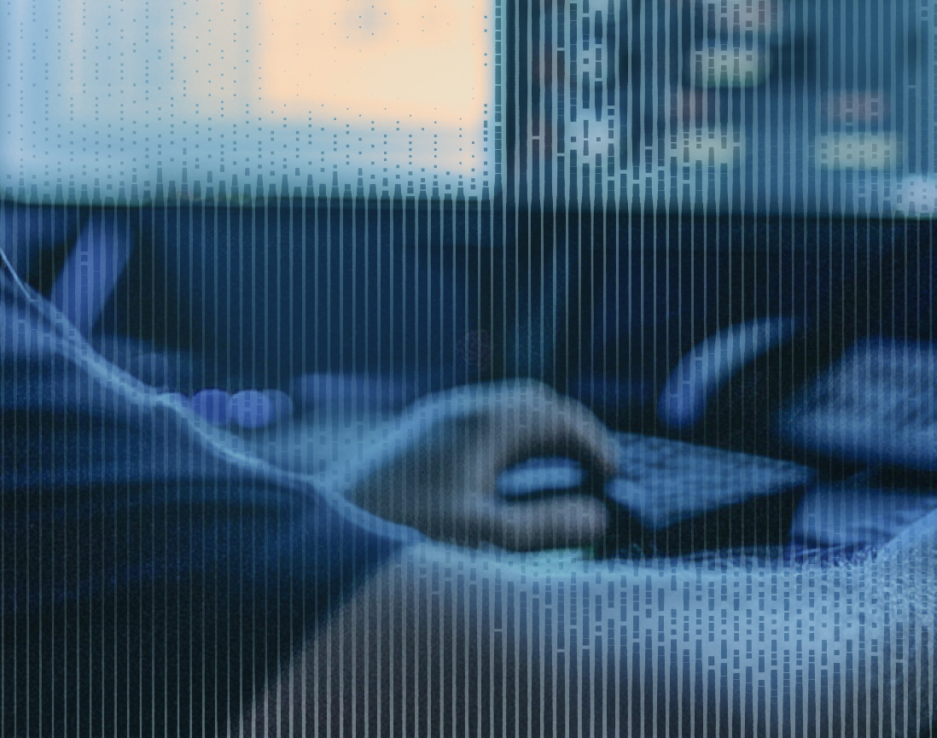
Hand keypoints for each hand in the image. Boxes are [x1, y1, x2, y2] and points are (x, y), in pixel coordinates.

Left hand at [323, 380, 619, 550]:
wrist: (323, 527)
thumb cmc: (400, 528)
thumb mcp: (480, 534)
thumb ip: (543, 527)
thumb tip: (597, 519)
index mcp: (483, 423)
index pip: (557, 414)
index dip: (592, 440)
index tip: (613, 474)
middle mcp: (461, 409)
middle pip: (532, 401)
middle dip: (568, 429)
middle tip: (593, 468)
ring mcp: (437, 418)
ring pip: (503, 409)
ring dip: (536, 433)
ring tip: (557, 473)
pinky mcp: (419, 434)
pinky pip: (479, 422)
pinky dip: (508, 440)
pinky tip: (503, 479)